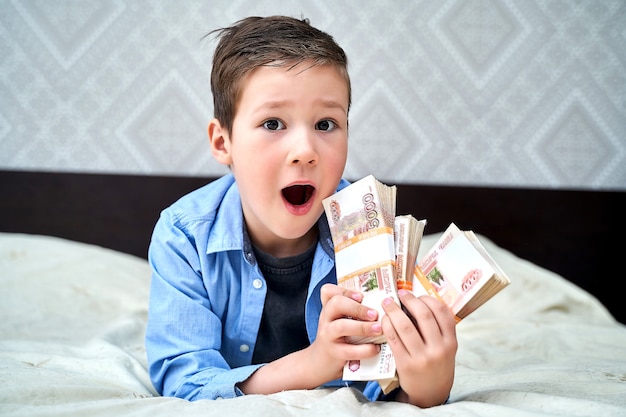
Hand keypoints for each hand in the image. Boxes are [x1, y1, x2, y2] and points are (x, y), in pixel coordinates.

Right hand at [307, 283, 382, 381]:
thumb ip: (353, 310)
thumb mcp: (339, 319)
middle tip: (375, 314)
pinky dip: (364, 349)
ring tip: (378, 329)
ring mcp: (328, 335)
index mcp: (329, 308)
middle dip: (357, 307)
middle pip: (336, 304)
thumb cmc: (338, 337)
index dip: (346, 291)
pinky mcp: (334, 353)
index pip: (329, 291)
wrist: (320, 361)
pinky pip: (348, 350)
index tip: (362, 296)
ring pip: (341, 326)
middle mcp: (326, 319)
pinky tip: (376, 348)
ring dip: (362, 327)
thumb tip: (383, 303)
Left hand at [381, 289, 457, 407]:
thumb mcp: (446, 347)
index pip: (442, 312)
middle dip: (409, 300)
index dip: (428, 299)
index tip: (417, 294)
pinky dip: (387, 325)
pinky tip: (384, 319)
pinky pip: (393, 339)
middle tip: (400, 294)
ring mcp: (422, 357)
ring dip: (394, 310)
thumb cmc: (436, 364)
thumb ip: (438, 328)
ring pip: (405, 326)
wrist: (430, 393)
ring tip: (387, 303)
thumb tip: (418, 301)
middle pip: (423, 315)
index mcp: (451, 342)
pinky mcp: (405, 364)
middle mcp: (439, 349)